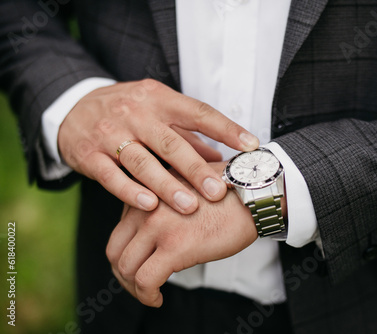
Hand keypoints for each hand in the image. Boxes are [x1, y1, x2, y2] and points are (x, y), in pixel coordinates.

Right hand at [58, 79, 258, 213]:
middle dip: (196, 169)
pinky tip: (149, 205)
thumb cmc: (128, 111)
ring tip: (189, 206)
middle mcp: (136, 113)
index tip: (251, 145)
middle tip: (218, 191)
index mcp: (159, 99)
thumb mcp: (158, 111)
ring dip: (166, 186)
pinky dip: (130, 192)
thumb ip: (187, 135)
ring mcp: (110, 133)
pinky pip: (111, 175)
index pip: (198, 112)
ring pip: (141, 161)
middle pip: (170, 142)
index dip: (226, 128)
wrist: (73, 107)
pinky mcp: (88, 154)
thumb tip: (219, 158)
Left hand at [105, 162, 257, 306]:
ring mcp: (158, 226)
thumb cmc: (228, 194)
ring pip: (126, 267)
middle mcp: (146, 207)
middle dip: (123, 275)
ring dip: (134, 288)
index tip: (140, 266)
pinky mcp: (175, 246)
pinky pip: (146, 280)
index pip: (120, 231)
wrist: (252, 195)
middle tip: (138, 285)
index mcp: (148, 193)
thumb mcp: (185, 189)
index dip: (126, 254)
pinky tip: (158, 300)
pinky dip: (146, 296)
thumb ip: (163, 205)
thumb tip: (155, 233)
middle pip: (115, 250)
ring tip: (150, 295)